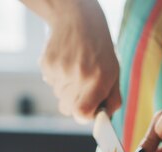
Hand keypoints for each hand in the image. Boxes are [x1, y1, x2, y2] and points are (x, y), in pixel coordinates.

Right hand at [39, 1, 120, 121]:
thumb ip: (112, 100)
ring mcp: (60, 69)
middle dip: (75, 102)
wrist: (78, 20)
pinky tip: (66, 62)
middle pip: (67, 109)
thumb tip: (105, 121)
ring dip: (66, 88)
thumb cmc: (100, 51)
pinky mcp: (47, 64)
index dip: (84, 115)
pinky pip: (49, 83)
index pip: (81, 113)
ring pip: (58, 96)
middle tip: (83, 85)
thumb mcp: (114, 73)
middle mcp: (78, 75)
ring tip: (75, 68)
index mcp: (98, 79)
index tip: (88, 109)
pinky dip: (57, 77)